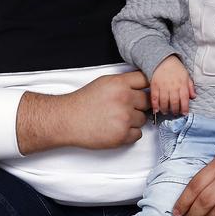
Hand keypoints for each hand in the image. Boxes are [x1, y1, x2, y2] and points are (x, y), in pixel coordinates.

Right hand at [16, 71, 149, 153]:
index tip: (144, 91)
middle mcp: (124, 99)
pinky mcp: (122, 135)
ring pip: (143, 119)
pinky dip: (130, 134)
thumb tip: (143, 85)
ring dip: (133, 120)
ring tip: (116, 119)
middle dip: (138, 105)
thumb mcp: (104, 83)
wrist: (67, 120)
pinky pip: (138, 134)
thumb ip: (124, 83)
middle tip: (124, 108)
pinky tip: (116, 128)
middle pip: (147, 101)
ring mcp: (124, 118)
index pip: (147, 80)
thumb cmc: (83, 102)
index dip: (147, 86)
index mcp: (120, 83)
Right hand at [150, 55, 194, 114]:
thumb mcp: (186, 76)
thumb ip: (190, 87)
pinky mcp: (154, 86)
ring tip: (166, 112)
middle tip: (175, 113)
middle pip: (174, 102)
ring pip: (164, 102)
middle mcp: (173, 86)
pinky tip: (156, 110)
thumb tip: (194, 97)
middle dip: (175, 110)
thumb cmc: (176, 68)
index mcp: (182, 84)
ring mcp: (163, 86)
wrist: (163, 60)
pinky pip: (154, 98)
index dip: (185, 108)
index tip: (184, 113)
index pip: (184, 99)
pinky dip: (155, 105)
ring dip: (165, 109)